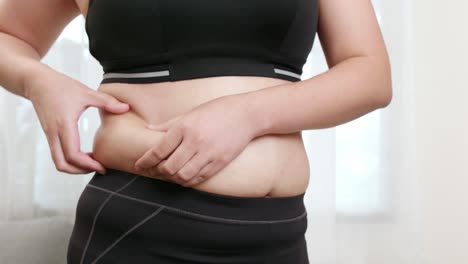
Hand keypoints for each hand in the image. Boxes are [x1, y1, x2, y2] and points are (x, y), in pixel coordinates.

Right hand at [26, 66, 129, 173]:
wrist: (37, 82)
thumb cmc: (61, 85)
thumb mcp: (86, 92)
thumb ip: (107, 101)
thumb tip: (126, 108)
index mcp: (64, 124)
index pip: (73, 154)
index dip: (88, 165)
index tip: (102, 166)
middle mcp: (54, 133)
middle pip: (62, 164)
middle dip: (81, 171)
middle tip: (98, 168)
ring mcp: (50, 135)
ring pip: (58, 161)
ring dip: (74, 167)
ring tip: (92, 163)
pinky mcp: (49, 134)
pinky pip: (58, 154)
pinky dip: (70, 160)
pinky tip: (85, 155)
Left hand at [134, 94, 257, 186]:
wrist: (246, 114)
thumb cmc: (218, 110)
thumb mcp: (190, 113)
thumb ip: (168, 125)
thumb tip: (148, 130)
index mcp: (184, 127)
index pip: (158, 150)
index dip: (146, 161)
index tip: (140, 166)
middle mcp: (195, 141)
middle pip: (168, 167)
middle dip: (159, 171)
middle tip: (155, 170)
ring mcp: (208, 154)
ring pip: (183, 176)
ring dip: (173, 178)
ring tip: (171, 174)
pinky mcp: (219, 162)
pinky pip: (199, 178)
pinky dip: (188, 181)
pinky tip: (185, 176)